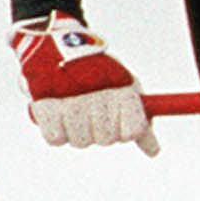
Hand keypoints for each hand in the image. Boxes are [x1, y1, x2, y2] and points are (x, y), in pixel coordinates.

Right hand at [9, 12, 159, 154]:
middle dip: (99, 129)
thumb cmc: (100, 75)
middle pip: (106, 140)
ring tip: (73, 109)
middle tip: (91, 110)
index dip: (125, 131)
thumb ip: (141, 123)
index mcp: (124, 92)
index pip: (132, 133)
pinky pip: (55, 138)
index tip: (118, 118)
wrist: (59, 47)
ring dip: (76, 131)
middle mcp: (100, 96)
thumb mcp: (126, 92)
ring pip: (80, 142)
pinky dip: (55, 130)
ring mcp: (72, 101)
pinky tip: (58, 114)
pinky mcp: (45, 106)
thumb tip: (154, 153)